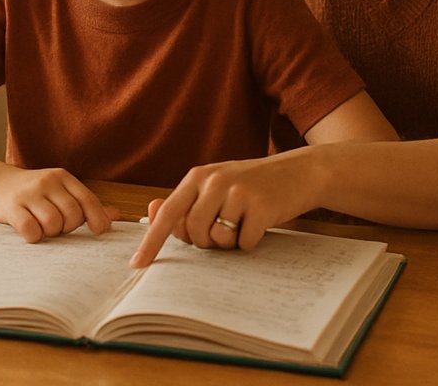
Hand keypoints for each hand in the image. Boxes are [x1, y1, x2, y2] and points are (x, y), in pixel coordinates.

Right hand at [0, 166, 117, 242]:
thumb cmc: (35, 192)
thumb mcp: (60, 191)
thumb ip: (85, 203)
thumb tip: (116, 216)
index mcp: (63, 177)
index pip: (87, 199)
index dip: (97, 218)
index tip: (99, 232)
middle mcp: (47, 182)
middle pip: (72, 214)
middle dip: (68, 228)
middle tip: (58, 227)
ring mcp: (29, 193)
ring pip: (53, 223)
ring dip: (51, 233)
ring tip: (44, 228)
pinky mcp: (12, 207)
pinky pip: (31, 229)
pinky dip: (34, 236)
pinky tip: (30, 232)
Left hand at [130, 150, 323, 266]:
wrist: (299, 172)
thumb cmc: (252, 185)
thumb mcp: (216, 187)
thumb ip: (187, 203)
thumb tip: (151, 214)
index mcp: (198, 176)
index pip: (168, 213)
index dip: (151, 241)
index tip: (138, 264)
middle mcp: (214, 180)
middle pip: (193, 232)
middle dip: (206, 241)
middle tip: (225, 228)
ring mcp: (238, 192)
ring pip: (217, 239)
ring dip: (228, 242)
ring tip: (242, 224)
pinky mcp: (261, 205)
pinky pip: (244, 243)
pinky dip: (251, 241)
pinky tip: (260, 222)